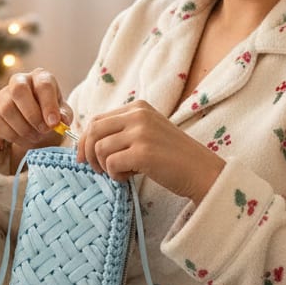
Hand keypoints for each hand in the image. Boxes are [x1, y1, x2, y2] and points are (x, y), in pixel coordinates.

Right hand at [0, 69, 73, 167]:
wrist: (35, 123)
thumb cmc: (51, 115)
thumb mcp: (63, 115)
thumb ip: (64, 116)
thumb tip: (61, 120)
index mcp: (40, 76)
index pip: (43, 84)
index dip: (48, 104)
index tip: (54, 123)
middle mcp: (19, 80)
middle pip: (18, 90)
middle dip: (32, 114)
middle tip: (43, 130)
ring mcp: (3, 93)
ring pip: (7, 109)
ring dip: (23, 128)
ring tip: (36, 136)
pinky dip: (12, 135)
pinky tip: (23, 138)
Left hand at [77, 100, 223, 203]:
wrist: (203, 172)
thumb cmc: (172, 157)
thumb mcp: (147, 133)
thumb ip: (121, 131)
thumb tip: (86, 142)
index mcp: (138, 108)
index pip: (97, 120)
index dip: (84, 140)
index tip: (82, 157)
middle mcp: (138, 115)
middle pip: (93, 131)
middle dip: (87, 153)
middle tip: (96, 169)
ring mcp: (141, 132)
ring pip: (100, 149)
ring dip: (104, 166)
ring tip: (121, 172)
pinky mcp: (143, 152)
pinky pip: (111, 164)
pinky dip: (115, 175)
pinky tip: (129, 177)